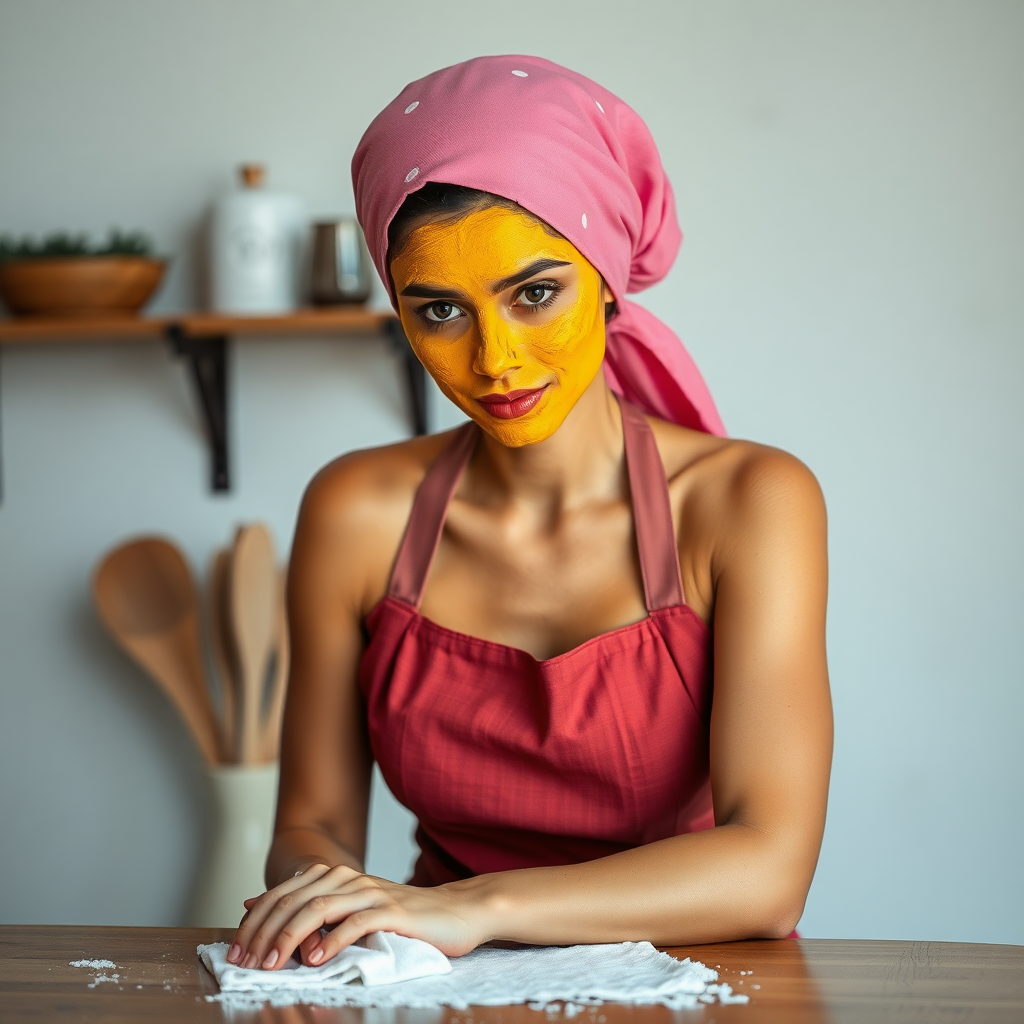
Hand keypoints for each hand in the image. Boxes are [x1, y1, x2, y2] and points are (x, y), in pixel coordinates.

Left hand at [226, 864, 483, 969]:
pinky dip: (332, 940)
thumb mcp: (348, 909)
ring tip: (273, 965)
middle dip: (263, 934)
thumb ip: (307, 905)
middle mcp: (348, 879)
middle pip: (293, 901)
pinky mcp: (392, 911)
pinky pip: (355, 923)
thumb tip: (252, 903)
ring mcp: (370, 892)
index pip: (281, 895)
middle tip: (246, 964)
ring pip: (318, 909)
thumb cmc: (401, 918)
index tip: (236, 954)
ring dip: (290, 938)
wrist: (455, 912)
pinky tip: (316, 959)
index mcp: (334, 877)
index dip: (254, 923)